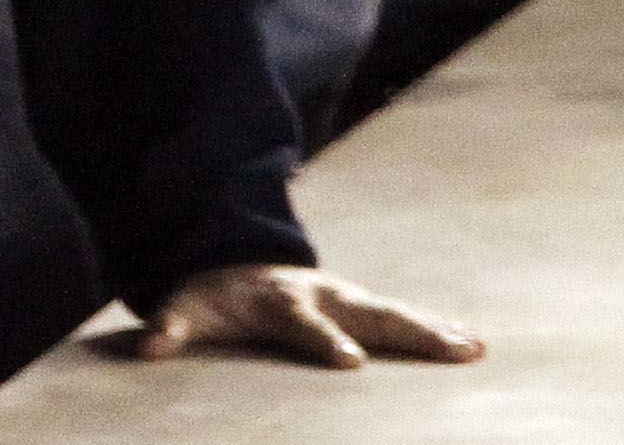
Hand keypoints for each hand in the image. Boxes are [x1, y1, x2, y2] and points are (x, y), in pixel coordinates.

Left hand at [133, 265, 484, 369]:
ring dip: (434, 331)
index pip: (306, 324)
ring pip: (395, 314)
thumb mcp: (186, 307)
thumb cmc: (214, 296)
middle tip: (450, 350)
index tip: (351, 363)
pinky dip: (436, 330)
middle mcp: (323, 294)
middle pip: (370, 314)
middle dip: (410, 332)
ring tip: (474, 348)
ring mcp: (347, 297)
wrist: (235, 259)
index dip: (326, 341)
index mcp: (281, 300)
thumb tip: (149, 347)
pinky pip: (403, 318)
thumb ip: (171, 327)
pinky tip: (471, 345)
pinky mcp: (360, 305)